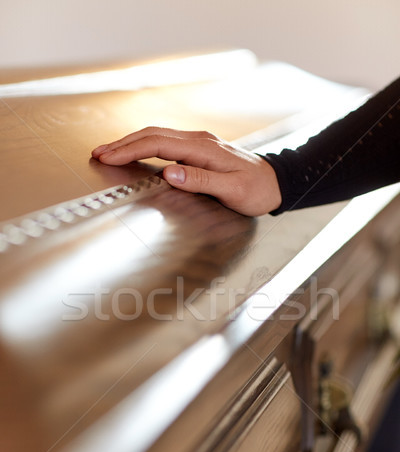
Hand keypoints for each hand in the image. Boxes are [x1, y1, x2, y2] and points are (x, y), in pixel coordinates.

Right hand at [92, 128, 281, 215]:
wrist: (274, 183)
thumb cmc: (255, 190)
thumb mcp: (231, 190)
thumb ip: (200, 181)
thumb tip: (170, 173)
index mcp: (202, 148)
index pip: (157, 144)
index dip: (130, 150)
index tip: (108, 157)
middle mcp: (198, 140)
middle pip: (152, 135)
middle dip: (122, 143)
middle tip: (98, 153)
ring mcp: (198, 143)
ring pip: (157, 136)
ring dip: (131, 142)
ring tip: (109, 151)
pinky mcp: (198, 149)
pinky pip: (165, 142)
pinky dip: (144, 146)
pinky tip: (135, 151)